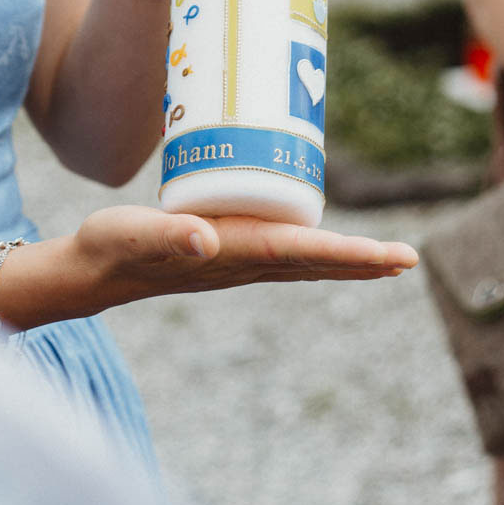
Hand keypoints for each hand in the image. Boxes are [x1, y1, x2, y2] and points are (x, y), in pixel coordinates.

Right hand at [72, 205, 416, 307]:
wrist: (93, 269)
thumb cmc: (114, 247)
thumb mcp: (136, 235)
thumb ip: (169, 236)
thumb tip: (208, 239)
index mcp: (235, 254)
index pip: (307, 253)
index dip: (352, 254)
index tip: (393, 257)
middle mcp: (245, 261)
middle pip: (317, 261)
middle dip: (364, 262)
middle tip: (410, 258)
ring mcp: (238, 260)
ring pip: (305, 259)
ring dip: (346, 259)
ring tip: (386, 258)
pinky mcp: (227, 251)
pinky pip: (284, 249)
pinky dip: (316, 247)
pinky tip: (325, 239)